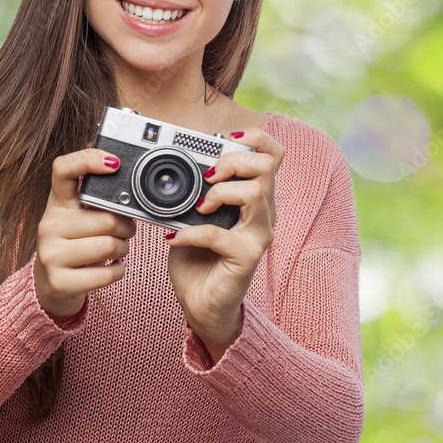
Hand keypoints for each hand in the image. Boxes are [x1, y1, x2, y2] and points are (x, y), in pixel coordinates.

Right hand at [34, 149, 136, 319]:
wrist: (52, 285)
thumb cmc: (75, 244)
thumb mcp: (79, 217)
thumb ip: (99, 201)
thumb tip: (132, 189)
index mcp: (57, 203)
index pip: (63, 169)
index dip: (88, 160)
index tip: (113, 162)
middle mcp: (49, 225)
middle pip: (105, 218)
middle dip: (126, 227)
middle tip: (124, 231)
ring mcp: (51, 254)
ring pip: (108, 245)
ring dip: (123, 248)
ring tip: (117, 249)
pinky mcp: (60, 282)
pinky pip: (107, 274)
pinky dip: (119, 271)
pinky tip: (113, 267)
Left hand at [165, 129, 284, 362]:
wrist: (201, 303)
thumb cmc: (199, 258)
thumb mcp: (193, 216)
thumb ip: (192, 192)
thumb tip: (170, 169)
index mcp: (253, 197)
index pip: (273, 155)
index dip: (254, 139)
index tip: (223, 142)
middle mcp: (263, 213)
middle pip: (267, 166)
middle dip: (233, 161)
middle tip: (207, 176)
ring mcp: (258, 236)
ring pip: (255, 194)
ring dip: (220, 193)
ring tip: (198, 206)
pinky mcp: (246, 258)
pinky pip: (220, 235)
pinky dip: (191, 232)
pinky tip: (174, 238)